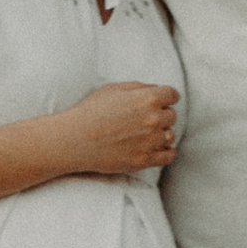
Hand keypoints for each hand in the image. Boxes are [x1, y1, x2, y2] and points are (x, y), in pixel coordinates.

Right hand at [52, 80, 177, 179]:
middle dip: (160, 115)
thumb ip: (138, 87)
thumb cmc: (90, 111)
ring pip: (170, 135)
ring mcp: (150, 142)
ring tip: (145, 134)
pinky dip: (165, 151)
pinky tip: (156, 148)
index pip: (172, 95)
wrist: (74, 140)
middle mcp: (153, 120)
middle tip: (144, 119)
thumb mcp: (113, 89)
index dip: (165, 97)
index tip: (159, 102)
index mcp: (147, 99)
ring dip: (161, 133)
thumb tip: (156, 90)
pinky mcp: (144, 160)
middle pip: (171, 116)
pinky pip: (168, 155)